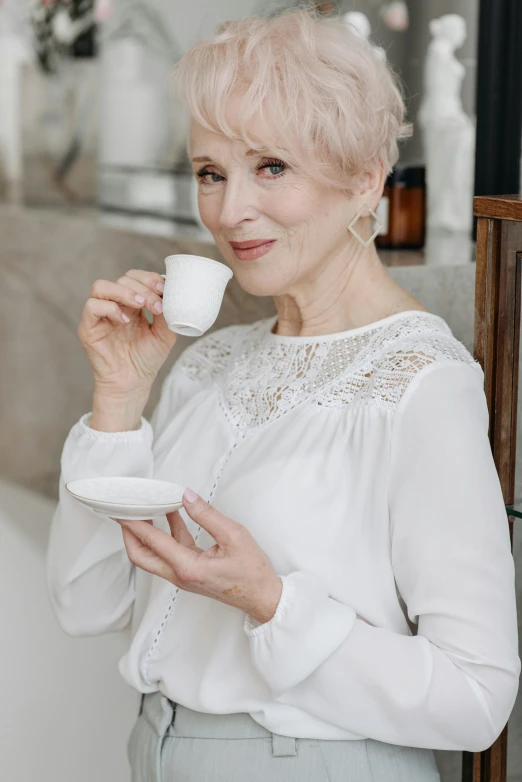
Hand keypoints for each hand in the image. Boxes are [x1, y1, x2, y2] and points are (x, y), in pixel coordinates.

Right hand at [78, 269, 176, 396]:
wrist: (134, 383)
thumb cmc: (147, 359)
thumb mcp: (165, 334)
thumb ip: (168, 314)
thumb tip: (172, 294)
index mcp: (132, 304)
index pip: (136, 278)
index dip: (149, 278)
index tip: (164, 289)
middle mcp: (115, 305)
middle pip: (122, 279)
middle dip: (142, 287)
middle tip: (155, 304)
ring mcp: (100, 315)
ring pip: (102, 286)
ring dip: (124, 291)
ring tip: (141, 304)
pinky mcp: (88, 327)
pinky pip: (92, 306)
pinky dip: (109, 308)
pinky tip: (125, 320)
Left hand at [115, 489, 282, 623]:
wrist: (262, 597)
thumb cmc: (252, 572)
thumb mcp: (234, 536)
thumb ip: (207, 515)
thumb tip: (187, 497)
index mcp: (187, 567)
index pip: (152, 542)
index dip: (134, 523)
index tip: (121, 510)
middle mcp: (180, 575)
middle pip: (141, 555)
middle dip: (129, 533)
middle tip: (125, 510)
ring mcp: (183, 576)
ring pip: (153, 554)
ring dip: (147, 532)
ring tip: (146, 507)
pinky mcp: (189, 573)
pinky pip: (171, 552)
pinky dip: (167, 533)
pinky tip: (173, 514)